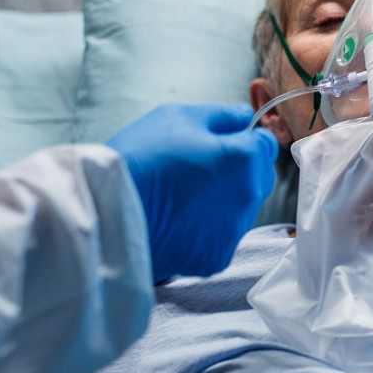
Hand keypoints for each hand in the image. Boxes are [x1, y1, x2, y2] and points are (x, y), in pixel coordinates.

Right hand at [107, 103, 277, 282]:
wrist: (106, 212)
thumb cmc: (141, 157)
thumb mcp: (178, 117)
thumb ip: (221, 116)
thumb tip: (244, 117)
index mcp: (244, 158)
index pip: (265, 145)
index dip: (244, 140)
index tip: (221, 144)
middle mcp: (248, 195)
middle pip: (259, 177)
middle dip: (240, 171)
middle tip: (199, 170)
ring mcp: (235, 229)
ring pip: (242, 209)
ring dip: (225, 201)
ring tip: (183, 197)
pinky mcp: (217, 256)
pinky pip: (222, 237)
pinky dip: (208, 230)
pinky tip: (179, 221)